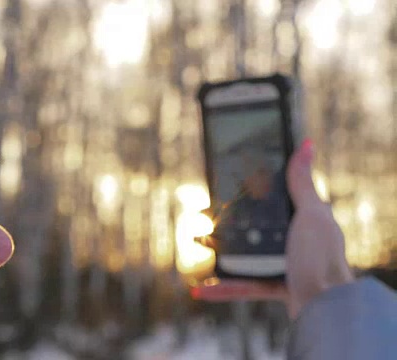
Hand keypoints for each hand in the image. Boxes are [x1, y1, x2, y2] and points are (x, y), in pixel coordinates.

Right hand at [192, 140, 354, 318]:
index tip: (221, 187)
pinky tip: (200, 289)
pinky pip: (240, 287)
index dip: (243, 194)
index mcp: (299, 220)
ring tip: (194, 243)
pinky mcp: (271, 287)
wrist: (323, 304)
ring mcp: (280, 265)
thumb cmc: (321, 257)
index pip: (267, 202)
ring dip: (213, 252)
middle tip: (200, 215)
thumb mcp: (311, 214)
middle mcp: (290, 241)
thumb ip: (302, 184)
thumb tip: (307, 144)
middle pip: (248, 228)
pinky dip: (220, 289)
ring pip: (239, 256)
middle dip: (221, 223)